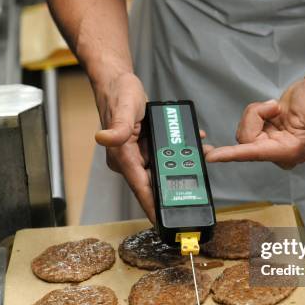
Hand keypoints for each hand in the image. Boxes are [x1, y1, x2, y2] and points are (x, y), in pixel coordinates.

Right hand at [93, 72, 209, 222]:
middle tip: (195, 184)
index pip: (139, 187)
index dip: (152, 206)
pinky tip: (193, 145)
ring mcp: (137, 155)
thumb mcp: (124, 107)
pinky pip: (163, 156)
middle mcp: (129, 160)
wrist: (118, 82)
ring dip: (180, 164)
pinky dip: (177, 152)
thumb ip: (117, 125)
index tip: (162, 222)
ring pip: (162, 169)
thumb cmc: (118, 93)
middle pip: (154, 181)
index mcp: (122, 156)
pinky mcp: (144, 148)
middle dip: (176, 182)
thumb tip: (104, 138)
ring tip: (200, 157)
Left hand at [205, 76, 304, 168]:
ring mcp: (269, 146)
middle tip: (275, 107)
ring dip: (256, 114)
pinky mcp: (263, 137)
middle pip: (245, 140)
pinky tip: (272, 111)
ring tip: (276, 108)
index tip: (211, 157)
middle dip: (255, 118)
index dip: (232, 154)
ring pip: (243, 134)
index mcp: (290, 152)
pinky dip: (256, 113)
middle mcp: (278, 153)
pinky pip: (246, 126)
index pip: (255, 153)